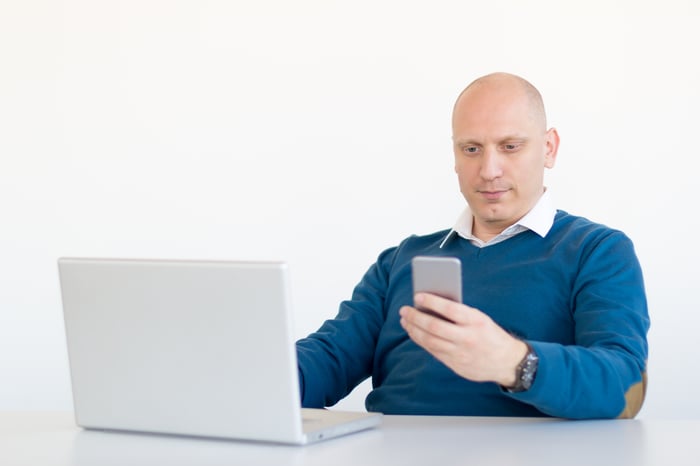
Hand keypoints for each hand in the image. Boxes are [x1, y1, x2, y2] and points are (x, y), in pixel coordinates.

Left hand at [399, 293, 527, 386]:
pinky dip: (421, 341)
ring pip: (430, 341)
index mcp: (476, 321)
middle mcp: (467, 338)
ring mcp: (461, 353)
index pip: (449, 309)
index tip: (417, 296)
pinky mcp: (456, 365)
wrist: (507, 362)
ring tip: (406, 321)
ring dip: (414, 330)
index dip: (431, 302)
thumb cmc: (490, 334)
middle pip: (434, 326)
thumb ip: (459, 313)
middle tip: (404, 310)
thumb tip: (431, 305)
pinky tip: (415, 333)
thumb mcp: (480, 319)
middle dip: (415, 317)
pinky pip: (433, 351)